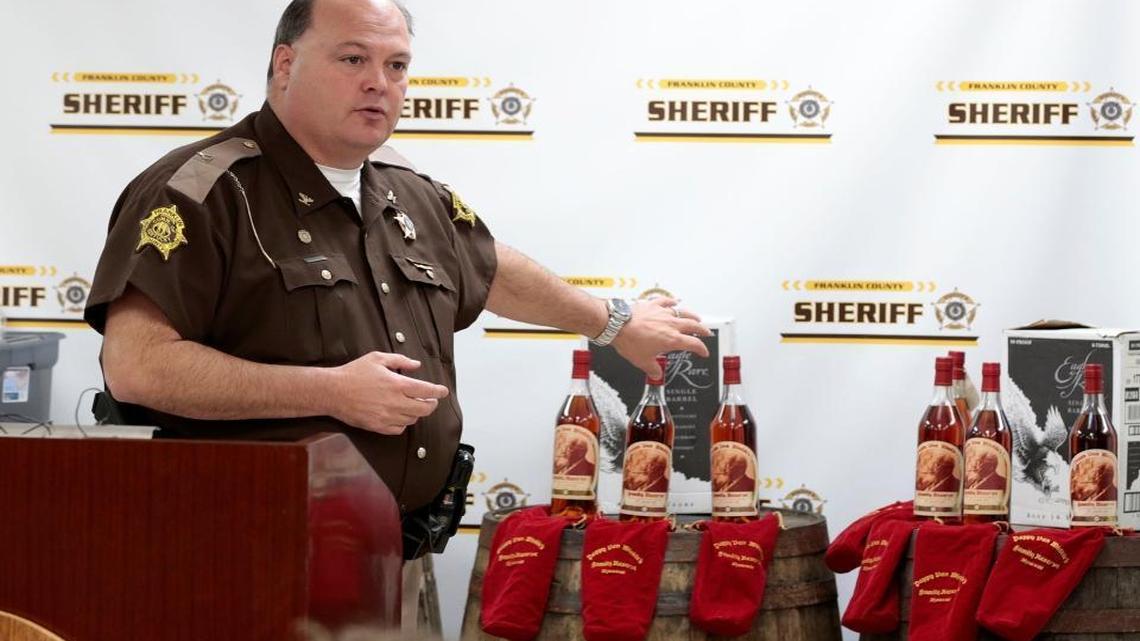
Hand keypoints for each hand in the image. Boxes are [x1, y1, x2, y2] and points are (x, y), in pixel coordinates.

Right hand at [329, 352, 449, 434]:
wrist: (332, 391)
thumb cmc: (354, 373)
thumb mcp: (377, 358)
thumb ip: (400, 360)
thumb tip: (416, 365)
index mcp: (397, 384)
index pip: (426, 391)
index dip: (438, 392)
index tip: (443, 392)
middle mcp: (394, 402)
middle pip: (424, 409)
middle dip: (431, 405)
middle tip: (431, 400)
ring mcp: (386, 417)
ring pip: (412, 420)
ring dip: (416, 413)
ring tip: (413, 406)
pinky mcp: (377, 427)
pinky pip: (398, 429)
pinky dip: (403, 423)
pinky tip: (400, 416)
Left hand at [611, 297, 711, 377]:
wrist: (617, 325)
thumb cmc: (629, 341)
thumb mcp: (642, 361)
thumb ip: (652, 369)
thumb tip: (656, 374)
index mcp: (671, 339)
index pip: (693, 344)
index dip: (701, 349)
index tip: (704, 352)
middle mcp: (670, 324)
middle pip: (693, 325)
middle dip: (702, 330)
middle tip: (707, 332)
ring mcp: (662, 313)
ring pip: (682, 312)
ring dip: (692, 315)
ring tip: (696, 317)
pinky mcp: (652, 305)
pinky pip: (666, 301)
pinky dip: (672, 301)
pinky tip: (675, 302)